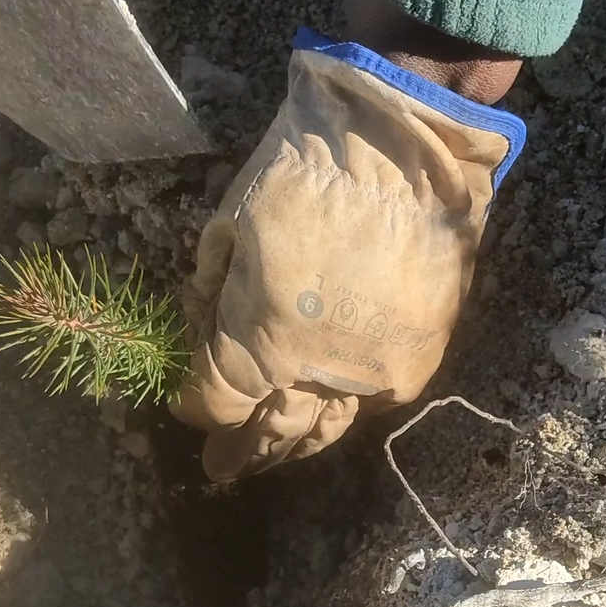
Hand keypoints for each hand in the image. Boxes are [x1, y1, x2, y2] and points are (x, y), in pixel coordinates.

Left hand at [170, 13, 524, 480]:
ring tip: (272, 453)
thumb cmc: (304, 167)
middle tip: (223, 468)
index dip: (195, 411)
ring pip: (328, 427)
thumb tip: (201, 335)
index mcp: (261, 338)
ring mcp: (375, 370)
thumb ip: (209, 294)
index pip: (216, 403)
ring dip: (295, 443)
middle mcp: (319, 372)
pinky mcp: (420, 355)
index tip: (186, 407)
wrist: (407, 139)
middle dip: (243, 452)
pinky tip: (333, 405)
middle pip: (272, 434)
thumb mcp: (229, 223)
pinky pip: (377, 398)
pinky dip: (350, 405)